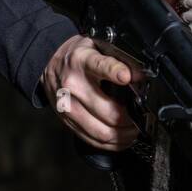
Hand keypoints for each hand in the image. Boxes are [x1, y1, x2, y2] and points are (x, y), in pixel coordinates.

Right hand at [41, 34, 141, 151]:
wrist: (49, 63)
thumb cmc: (77, 56)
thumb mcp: (97, 46)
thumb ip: (118, 58)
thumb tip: (140, 75)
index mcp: (82, 61)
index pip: (100, 66)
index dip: (115, 71)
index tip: (129, 77)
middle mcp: (73, 85)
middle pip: (108, 111)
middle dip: (130, 119)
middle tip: (142, 118)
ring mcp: (68, 107)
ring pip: (102, 132)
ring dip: (123, 135)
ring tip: (134, 131)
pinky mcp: (67, 121)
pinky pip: (92, 140)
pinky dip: (111, 144)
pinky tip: (121, 139)